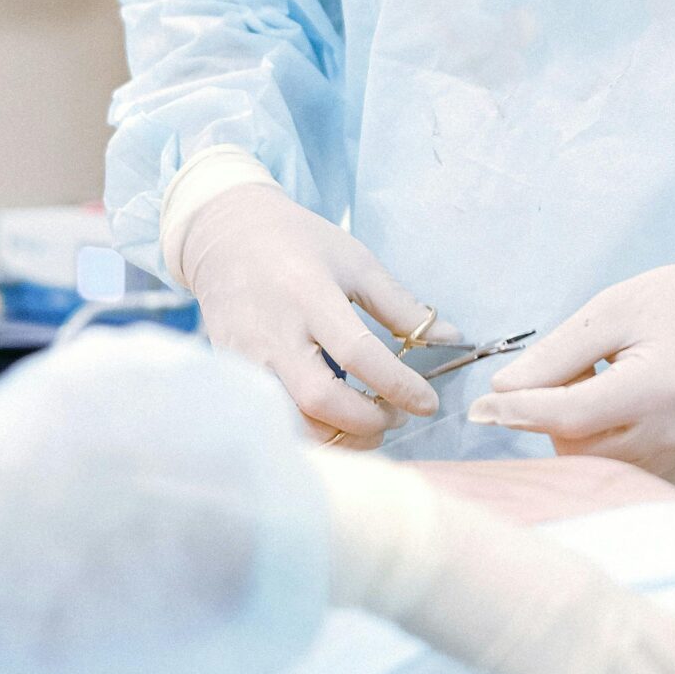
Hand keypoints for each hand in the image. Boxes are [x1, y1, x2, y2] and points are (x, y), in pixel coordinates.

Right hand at [179, 181, 458, 447]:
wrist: (225, 236)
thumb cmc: (298, 244)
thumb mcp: (355, 262)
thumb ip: (399, 304)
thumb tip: (450, 337)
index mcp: (308, 294)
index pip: (357, 353)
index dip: (397, 385)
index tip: (427, 402)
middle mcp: (272, 332)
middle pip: (320, 400)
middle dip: (367, 421)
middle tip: (396, 416)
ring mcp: (245, 357)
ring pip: (292, 422)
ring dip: (340, 437)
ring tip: (370, 424)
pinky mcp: (231, 373)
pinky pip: (273, 419)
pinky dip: (310, 432)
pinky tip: (335, 423)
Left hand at [470, 262, 674, 484]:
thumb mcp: (613, 309)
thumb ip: (557, 354)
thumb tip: (502, 392)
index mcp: (661, 388)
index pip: (571, 416)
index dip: (519, 413)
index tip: (479, 410)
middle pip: (579, 446)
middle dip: (556, 414)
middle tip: (582, 368)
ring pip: (597, 464)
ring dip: (582, 431)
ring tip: (612, 383)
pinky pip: (624, 468)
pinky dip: (608, 443)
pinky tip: (628, 407)